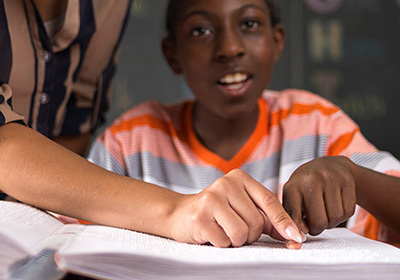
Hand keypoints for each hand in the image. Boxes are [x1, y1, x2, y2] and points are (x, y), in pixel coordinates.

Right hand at [168, 169, 303, 247]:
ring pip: (241, 233)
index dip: (283, 221)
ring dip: (236, 241)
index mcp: (239, 177)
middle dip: (250, 234)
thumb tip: (294, 235)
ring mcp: (211, 199)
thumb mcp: (242, 208)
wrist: (180, 214)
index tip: (297, 238)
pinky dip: (222, 244)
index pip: (268, 200)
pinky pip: (224, 241)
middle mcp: (225, 184)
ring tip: (223, 231)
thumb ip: (267, 219)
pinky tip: (211, 233)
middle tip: (234, 228)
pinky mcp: (199, 217)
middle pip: (256, 221)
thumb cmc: (217, 213)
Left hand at [282, 156, 355, 235]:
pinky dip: (343, 215)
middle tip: (316, 223)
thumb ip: (292, 216)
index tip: (299, 239)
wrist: (329, 165)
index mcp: (293, 186)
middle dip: (318, 228)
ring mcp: (330, 179)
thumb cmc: (306, 185)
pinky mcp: (346, 181)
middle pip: (319, 222)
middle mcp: (310, 180)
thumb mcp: (293, 196)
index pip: (293, 214)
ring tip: (325, 212)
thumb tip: (299, 236)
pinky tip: (335, 206)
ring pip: (335, 218)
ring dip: (331, 222)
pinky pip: (348, 211)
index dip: (296, 229)